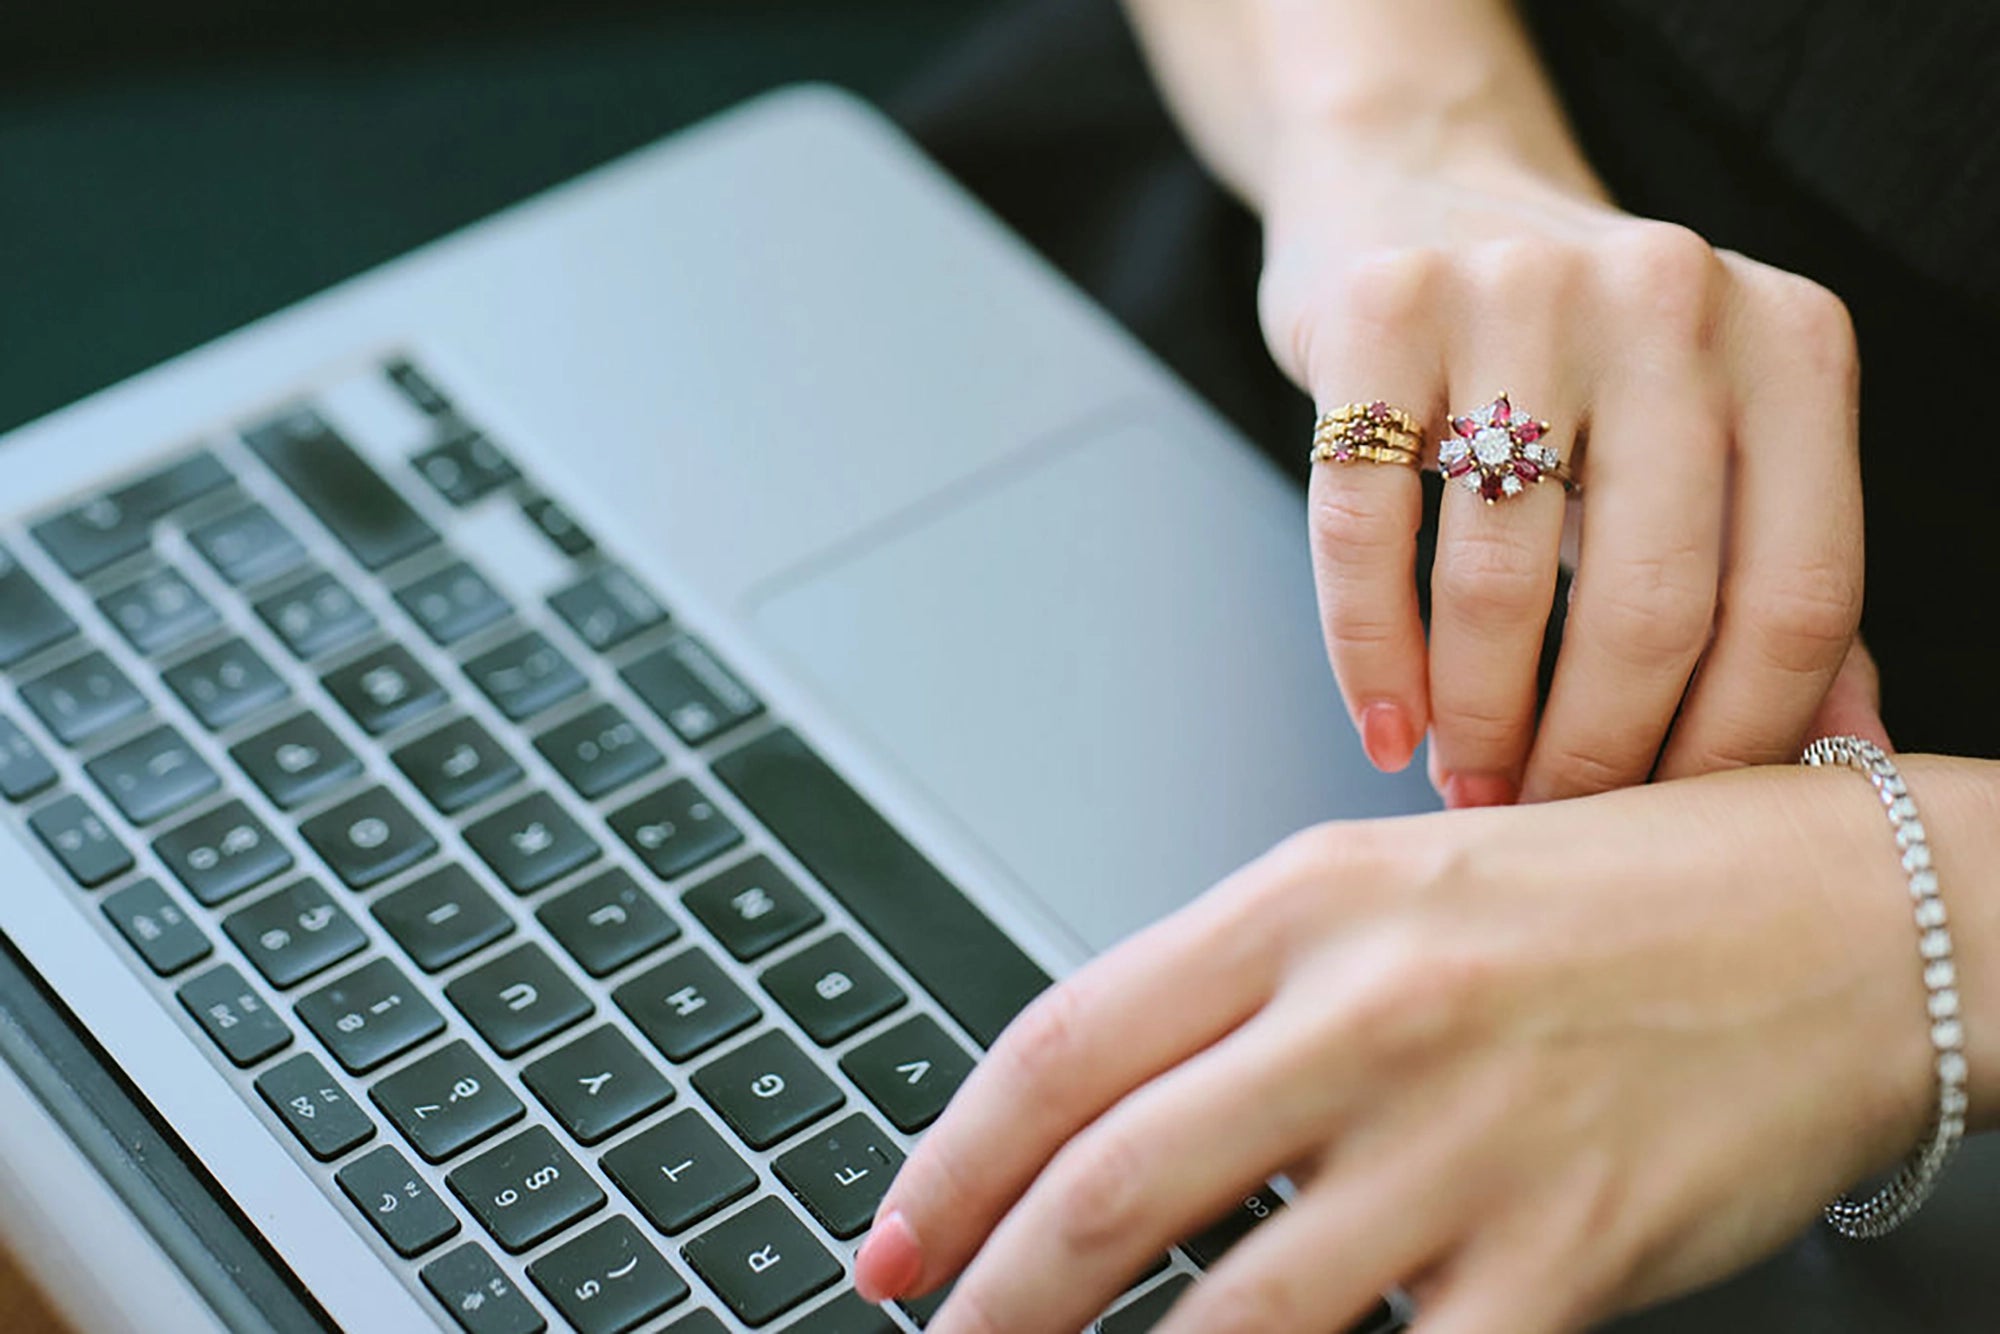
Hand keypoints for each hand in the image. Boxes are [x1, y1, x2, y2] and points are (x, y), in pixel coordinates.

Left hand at [855, 766, 1940, 1332]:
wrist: (1850, 921)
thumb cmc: (1621, 895)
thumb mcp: (1399, 886)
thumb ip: (1247, 989)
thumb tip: (1104, 1112)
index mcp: (1305, 903)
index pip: (1065, 1043)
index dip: (951, 1158)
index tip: (897, 1235)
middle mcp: (1367, 1014)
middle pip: (1110, 1187)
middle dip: (994, 1295)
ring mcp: (1464, 1144)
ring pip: (1225, 1316)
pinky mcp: (1563, 1258)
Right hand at [1260, 127, 1863, 805]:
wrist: (1420, 188)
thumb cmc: (1576, 355)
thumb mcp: (1709, 442)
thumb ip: (1779, 582)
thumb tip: (1856, 762)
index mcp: (1791, 344)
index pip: (1798, 596)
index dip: (1732, 745)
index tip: (1664, 825)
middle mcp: (1673, 300)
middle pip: (1653, 603)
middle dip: (1592, 757)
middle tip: (1542, 819)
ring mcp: (1519, 292)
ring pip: (1499, 579)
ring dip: (1476, 722)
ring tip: (1463, 782)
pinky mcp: (1381, 308)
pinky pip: (1364, 530)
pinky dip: (1367, 654)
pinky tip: (1384, 724)